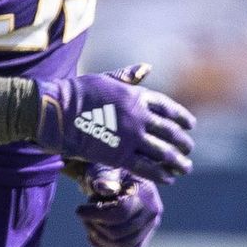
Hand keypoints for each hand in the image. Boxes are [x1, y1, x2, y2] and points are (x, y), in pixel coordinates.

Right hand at [34, 67, 194, 183]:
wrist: (56, 110)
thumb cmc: (76, 93)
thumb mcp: (105, 79)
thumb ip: (128, 77)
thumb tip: (147, 67)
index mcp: (136, 95)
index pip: (167, 107)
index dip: (181, 117)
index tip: (190, 125)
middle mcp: (138, 115)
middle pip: (169, 131)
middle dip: (183, 142)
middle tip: (189, 149)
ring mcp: (130, 136)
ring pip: (162, 151)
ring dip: (177, 161)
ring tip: (185, 168)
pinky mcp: (118, 155)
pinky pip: (146, 168)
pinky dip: (160, 174)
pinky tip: (168, 179)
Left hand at [76, 167, 162, 246]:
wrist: (119, 178)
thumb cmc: (110, 171)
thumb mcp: (106, 167)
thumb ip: (105, 176)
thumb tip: (104, 188)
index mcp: (147, 194)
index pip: (121, 214)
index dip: (96, 215)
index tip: (79, 210)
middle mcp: (153, 214)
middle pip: (119, 233)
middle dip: (95, 226)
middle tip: (84, 215)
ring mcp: (149, 229)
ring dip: (100, 239)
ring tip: (88, 224)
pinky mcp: (142, 239)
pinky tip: (93, 237)